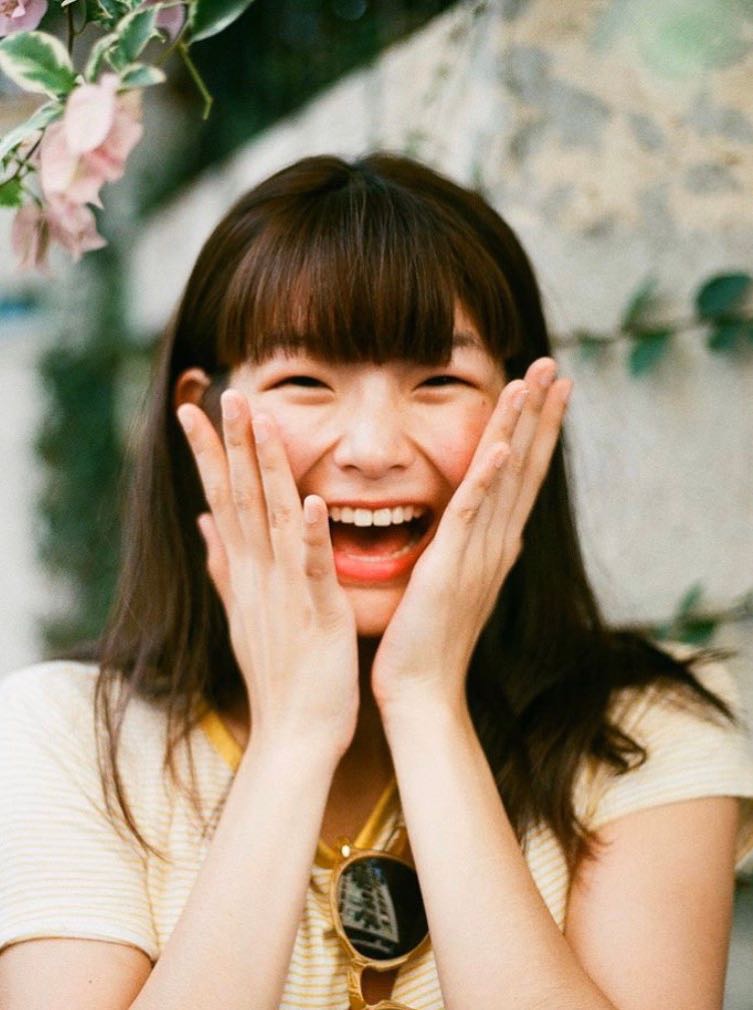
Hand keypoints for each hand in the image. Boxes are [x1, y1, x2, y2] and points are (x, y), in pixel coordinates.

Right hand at [177, 390, 358, 758]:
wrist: (294, 734)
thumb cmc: (277, 673)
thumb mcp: (242, 613)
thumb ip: (224, 565)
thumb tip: (204, 525)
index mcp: (246, 571)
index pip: (222, 500)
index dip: (209, 454)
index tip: (194, 410)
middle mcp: (259, 573)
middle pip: (241, 497)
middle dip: (231, 443)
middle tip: (224, 392)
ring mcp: (285, 591)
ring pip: (272, 518)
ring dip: (265, 469)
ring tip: (260, 421)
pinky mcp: (317, 611)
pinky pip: (313, 566)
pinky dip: (308, 534)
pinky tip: (308, 500)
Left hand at [371, 358, 571, 716]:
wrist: (419, 691)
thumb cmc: (427, 640)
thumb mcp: (452, 582)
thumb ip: (466, 548)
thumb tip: (483, 526)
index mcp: (492, 543)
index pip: (521, 474)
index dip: (537, 429)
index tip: (549, 387)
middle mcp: (495, 543)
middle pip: (525, 466)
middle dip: (540, 414)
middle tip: (554, 366)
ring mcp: (478, 555)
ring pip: (505, 480)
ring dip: (521, 429)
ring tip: (536, 383)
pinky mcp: (450, 569)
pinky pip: (471, 516)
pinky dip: (489, 481)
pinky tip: (503, 447)